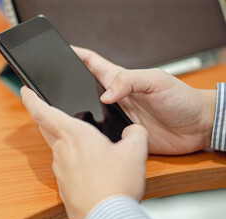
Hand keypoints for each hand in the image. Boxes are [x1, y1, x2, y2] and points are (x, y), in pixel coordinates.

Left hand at [21, 86, 147, 218]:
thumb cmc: (114, 186)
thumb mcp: (135, 152)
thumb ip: (136, 134)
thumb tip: (134, 131)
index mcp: (74, 135)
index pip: (43, 112)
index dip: (31, 99)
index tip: (24, 91)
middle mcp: (62, 151)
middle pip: (48, 128)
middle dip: (47, 117)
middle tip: (52, 111)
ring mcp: (60, 169)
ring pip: (60, 148)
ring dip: (69, 143)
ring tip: (90, 147)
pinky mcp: (64, 185)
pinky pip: (67, 166)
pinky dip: (76, 162)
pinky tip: (93, 169)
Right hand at [73, 46, 215, 154]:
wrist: (197, 127)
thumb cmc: (182, 99)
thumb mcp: (156, 81)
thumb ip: (129, 82)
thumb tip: (105, 95)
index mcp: (121, 80)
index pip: (93, 63)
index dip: (77, 55)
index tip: (59, 52)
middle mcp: (115, 98)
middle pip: (84, 88)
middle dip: (68, 85)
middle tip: (51, 88)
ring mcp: (117, 116)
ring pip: (89, 111)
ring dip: (76, 112)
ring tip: (60, 113)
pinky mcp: (122, 134)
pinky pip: (101, 133)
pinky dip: (91, 134)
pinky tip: (83, 137)